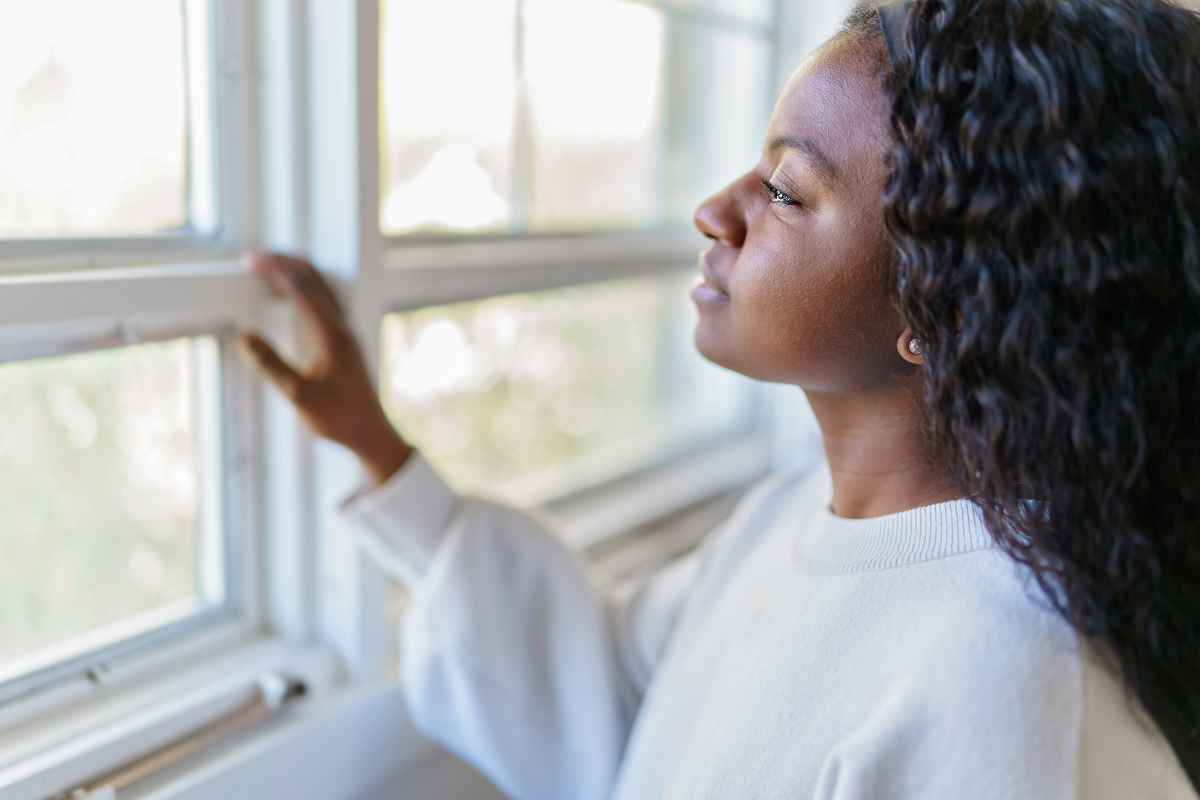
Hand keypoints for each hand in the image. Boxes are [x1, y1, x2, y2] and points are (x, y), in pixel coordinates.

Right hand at [236, 252, 412, 487]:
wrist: (372, 434)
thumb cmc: (340, 419)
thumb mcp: (300, 397)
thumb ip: (272, 366)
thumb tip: (244, 337)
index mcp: (333, 336)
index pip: (301, 290)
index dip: (275, 270)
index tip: (251, 260)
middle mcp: (342, 329)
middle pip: (314, 280)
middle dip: (284, 263)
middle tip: (254, 257)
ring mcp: (347, 334)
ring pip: (324, 288)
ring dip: (298, 271)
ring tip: (273, 264)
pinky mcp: (346, 343)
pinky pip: (328, 301)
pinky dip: (309, 287)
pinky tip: (299, 293)